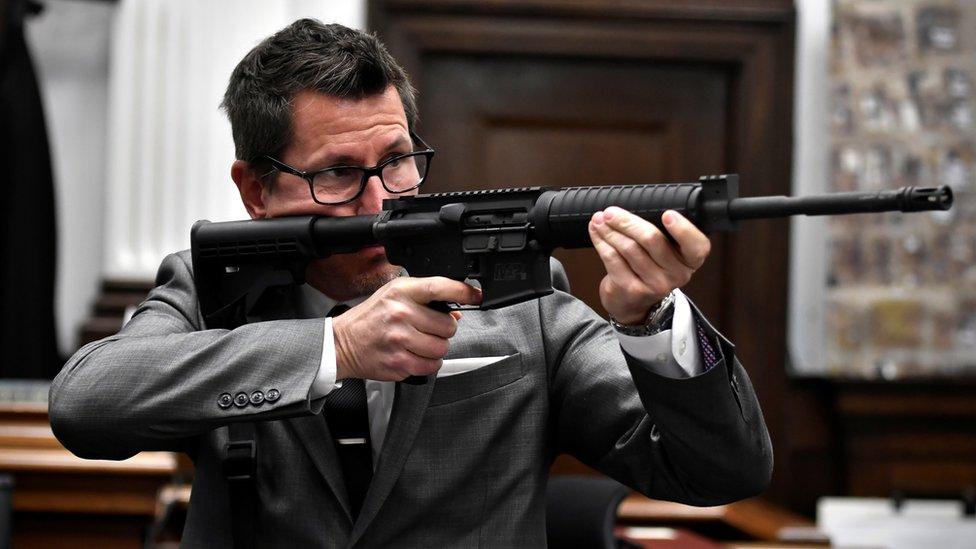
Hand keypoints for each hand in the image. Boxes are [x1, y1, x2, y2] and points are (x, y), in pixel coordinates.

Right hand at [332, 277, 481, 380]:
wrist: (342, 342)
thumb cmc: (370, 318)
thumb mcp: (394, 295)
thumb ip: (425, 299)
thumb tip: (455, 312)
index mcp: (401, 292)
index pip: (439, 287)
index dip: (462, 291)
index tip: (475, 295)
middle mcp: (401, 313)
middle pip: (447, 326)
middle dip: (443, 330)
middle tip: (428, 329)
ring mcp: (399, 339)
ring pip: (441, 348)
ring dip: (436, 348)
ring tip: (420, 343)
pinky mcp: (398, 362)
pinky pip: (430, 366)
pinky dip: (428, 363)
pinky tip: (415, 355)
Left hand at [587, 207, 709, 324]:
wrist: (633, 304)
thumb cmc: (649, 269)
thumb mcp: (664, 255)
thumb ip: (660, 234)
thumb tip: (630, 210)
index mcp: (690, 261)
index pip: (696, 246)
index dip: (683, 229)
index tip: (667, 214)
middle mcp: (676, 274)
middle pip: (652, 239)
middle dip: (627, 221)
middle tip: (611, 212)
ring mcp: (654, 284)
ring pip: (628, 247)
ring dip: (610, 230)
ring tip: (599, 220)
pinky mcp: (631, 289)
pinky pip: (613, 258)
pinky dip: (601, 242)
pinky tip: (596, 233)